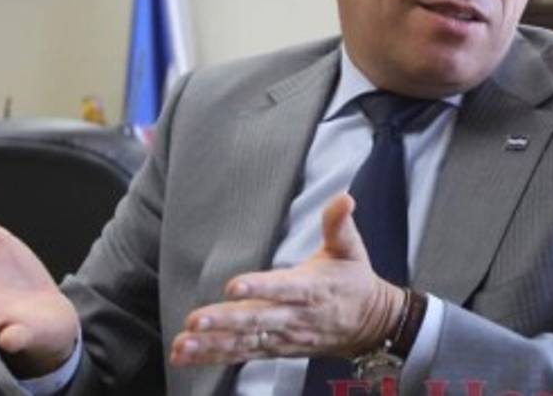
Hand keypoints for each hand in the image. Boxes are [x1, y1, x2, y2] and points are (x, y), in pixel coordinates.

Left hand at [170, 193, 404, 365]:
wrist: (370, 325)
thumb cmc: (353, 280)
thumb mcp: (352, 249)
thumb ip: (339, 224)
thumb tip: (344, 197)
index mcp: (312, 289)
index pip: (284, 288)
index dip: (260, 288)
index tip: (234, 286)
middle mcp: (295, 317)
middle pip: (257, 320)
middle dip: (225, 322)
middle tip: (195, 321)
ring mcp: (284, 336)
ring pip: (245, 342)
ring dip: (212, 345)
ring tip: (183, 344)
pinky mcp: (275, 349)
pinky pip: (242, 355)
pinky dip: (214, 357)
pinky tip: (186, 356)